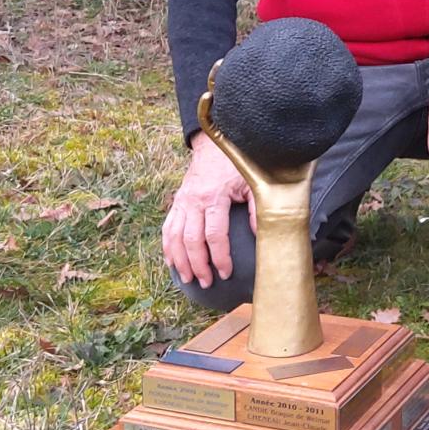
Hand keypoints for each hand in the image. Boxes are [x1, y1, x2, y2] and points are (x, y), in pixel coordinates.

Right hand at [161, 133, 257, 288]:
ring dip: (180, 261)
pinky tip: (172, 263)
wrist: (213, 146)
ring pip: (174, 237)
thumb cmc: (236, 166)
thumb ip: (256, 209)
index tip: (226, 273)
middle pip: (191, 240)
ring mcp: (182, 202)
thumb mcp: (252, 183)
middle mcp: (193, 201)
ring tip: (188, 279)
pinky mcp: (176, 203)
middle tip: (207, 283)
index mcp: (213, 197)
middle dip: (198, 265)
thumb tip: (260, 235)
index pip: (214, 235)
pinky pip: (167, 228)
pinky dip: (167, 248)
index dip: (220, 257)